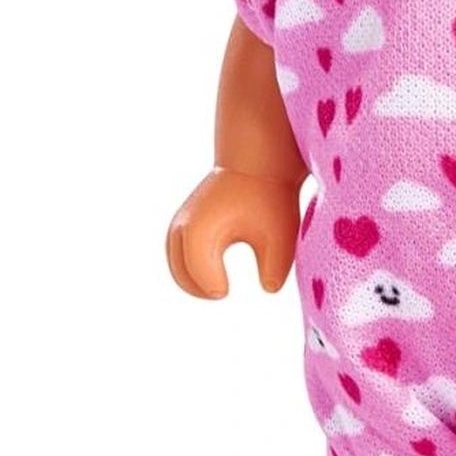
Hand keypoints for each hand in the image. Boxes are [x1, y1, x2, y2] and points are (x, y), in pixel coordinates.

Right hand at [167, 168, 300, 298]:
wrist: (256, 163)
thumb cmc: (270, 199)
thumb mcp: (280, 235)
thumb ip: (276, 268)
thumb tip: (269, 289)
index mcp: (204, 229)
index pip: (200, 275)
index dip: (214, 288)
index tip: (229, 291)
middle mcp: (185, 226)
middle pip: (182, 274)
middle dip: (201, 288)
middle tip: (224, 293)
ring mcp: (180, 223)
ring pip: (176, 265)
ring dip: (193, 281)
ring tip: (218, 288)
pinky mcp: (183, 222)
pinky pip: (176, 255)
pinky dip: (190, 270)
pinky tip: (212, 276)